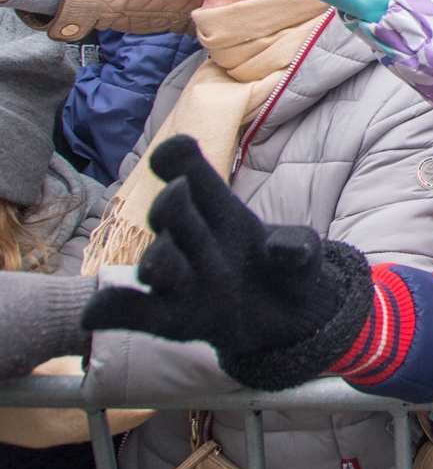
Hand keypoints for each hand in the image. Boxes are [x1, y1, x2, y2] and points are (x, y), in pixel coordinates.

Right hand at [79, 135, 372, 388]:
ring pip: (161, 262)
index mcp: (221, 212)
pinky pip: (138, 314)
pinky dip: (114, 312)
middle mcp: (193, 240)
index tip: (174, 150)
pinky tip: (93, 315)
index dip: (183, 161)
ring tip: (154, 264)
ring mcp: (182, 280)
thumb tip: (282, 251)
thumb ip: (297, 248)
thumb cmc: (289, 268)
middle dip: (173, 205)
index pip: (197, 177)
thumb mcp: (304, 253)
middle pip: (174, 215)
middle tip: (176, 195)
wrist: (291, 316)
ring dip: (158, 260)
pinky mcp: (175, 318)